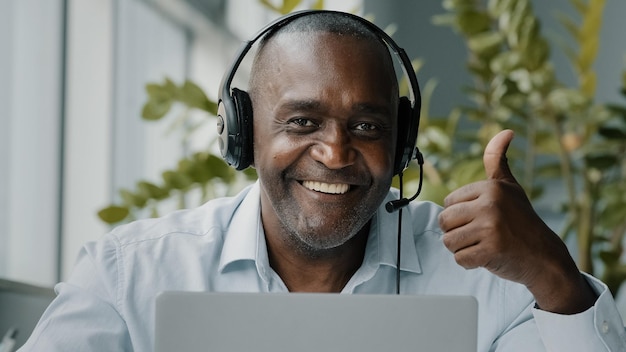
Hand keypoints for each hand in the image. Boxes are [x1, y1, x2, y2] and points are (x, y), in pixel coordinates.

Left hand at [438, 130, 595, 313]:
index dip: (461, 215)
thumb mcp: (511, 187)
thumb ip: (498, 161)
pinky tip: (488, 256)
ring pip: (449, 241)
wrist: (545, 257)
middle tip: (480, 234)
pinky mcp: (491, 250)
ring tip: (483, 244)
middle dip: (457, 232)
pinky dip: (470, 262)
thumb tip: (506, 132)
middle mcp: (490, 204)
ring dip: (462, 248)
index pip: (449, 202)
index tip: (482, 218)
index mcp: (491, 188)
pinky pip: (460, 259)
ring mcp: (491, 227)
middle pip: (445, 221)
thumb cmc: (522, 221)